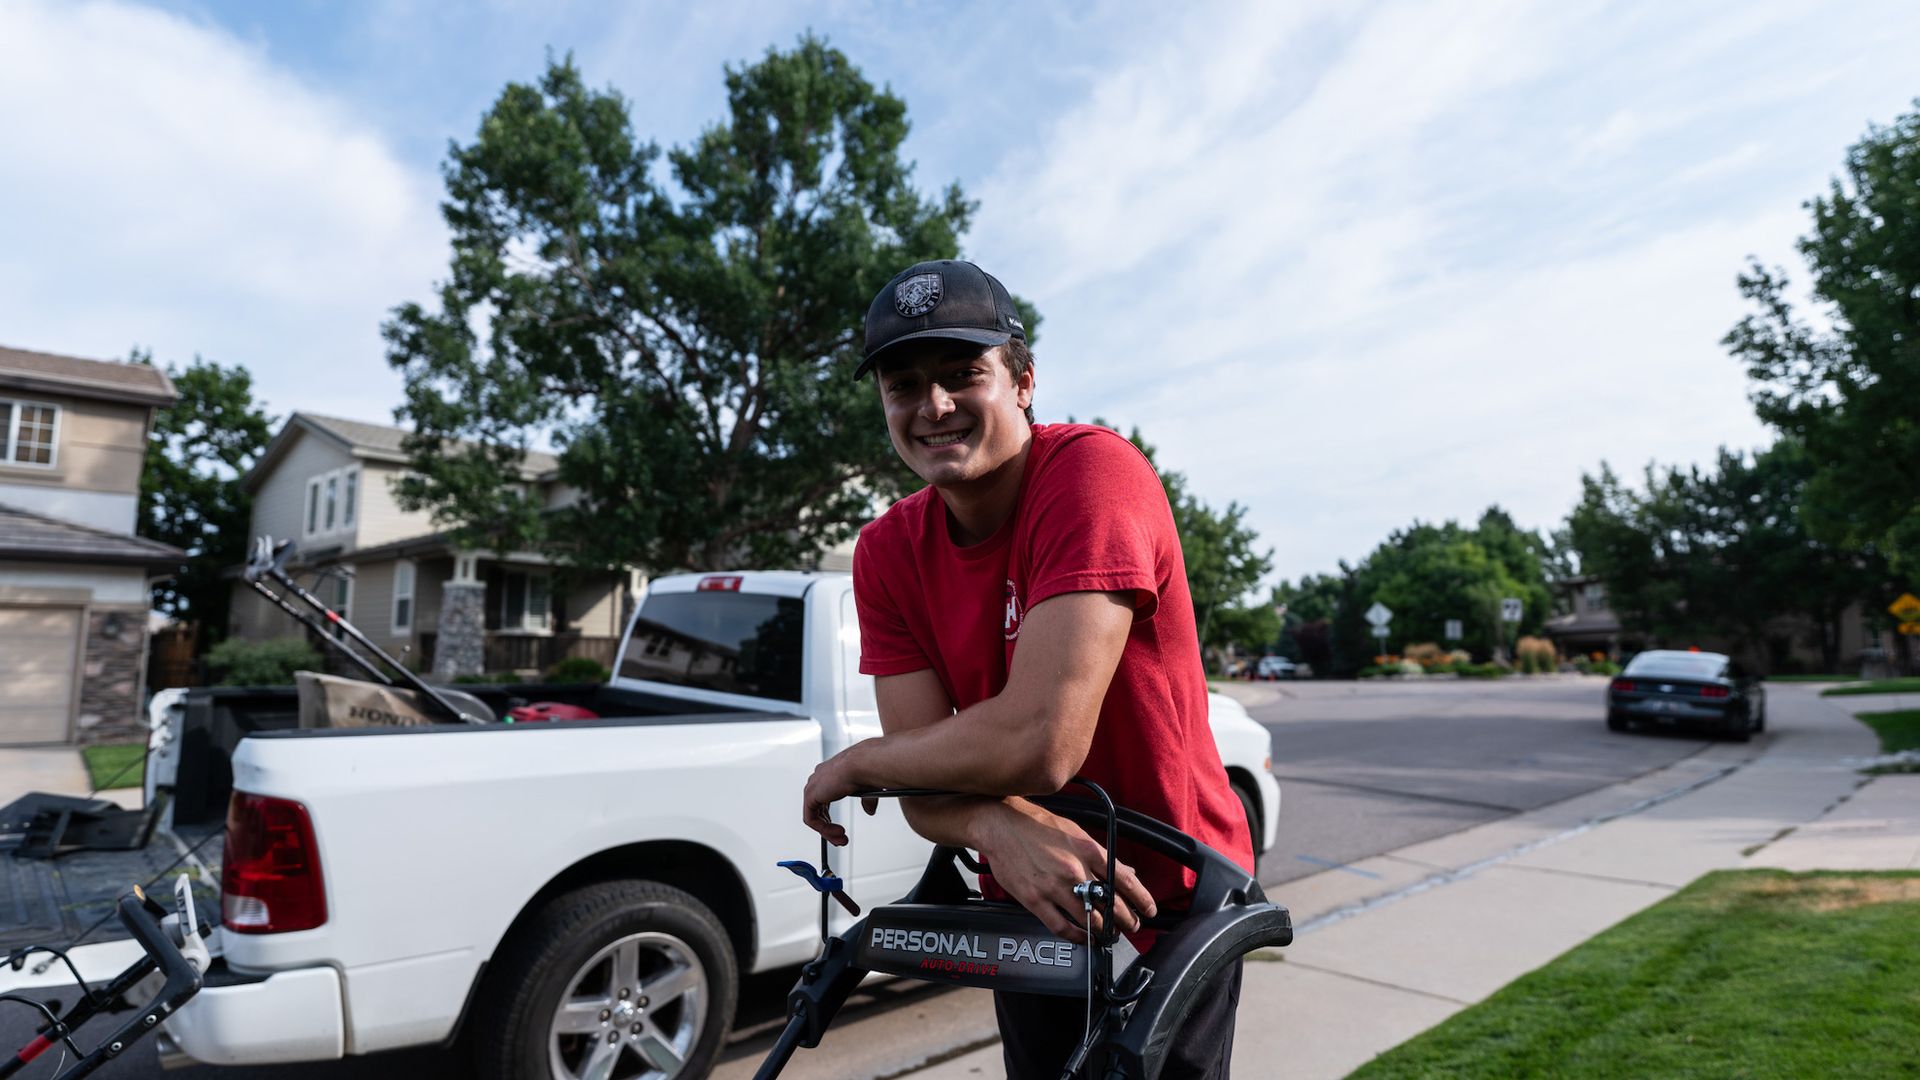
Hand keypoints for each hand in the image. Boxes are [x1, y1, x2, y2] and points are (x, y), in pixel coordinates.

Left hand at [802, 750, 860, 845]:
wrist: (863, 764)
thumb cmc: (867, 768)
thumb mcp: (867, 789)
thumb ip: (865, 801)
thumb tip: (869, 811)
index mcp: (830, 773)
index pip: (824, 798)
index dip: (830, 817)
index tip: (840, 829)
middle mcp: (819, 778)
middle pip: (818, 808)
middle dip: (828, 827)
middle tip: (841, 838)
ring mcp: (813, 786)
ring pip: (814, 816)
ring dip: (827, 831)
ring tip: (841, 839)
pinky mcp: (810, 795)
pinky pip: (811, 819)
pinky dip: (823, 829)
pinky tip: (836, 833)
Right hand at [975, 801, 1155, 943]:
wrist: (1000, 825)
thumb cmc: (1036, 825)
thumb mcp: (1074, 832)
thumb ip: (1099, 854)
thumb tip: (1122, 870)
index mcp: (1086, 849)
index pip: (1123, 878)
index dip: (1141, 898)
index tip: (1148, 909)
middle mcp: (1073, 869)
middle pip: (1109, 904)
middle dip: (1125, 920)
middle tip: (1131, 926)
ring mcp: (1053, 887)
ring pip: (1088, 919)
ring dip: (1103, 931)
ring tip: (1109, 934)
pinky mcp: (1035, 900)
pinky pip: (1061, 927)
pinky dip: (1077, 936)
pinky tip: (1084, 938)